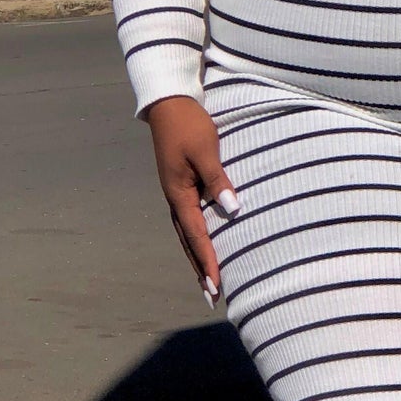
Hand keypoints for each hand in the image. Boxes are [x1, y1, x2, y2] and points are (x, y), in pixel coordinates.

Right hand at [143, 95, 237, 304]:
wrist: (169, 104)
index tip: (217, 284)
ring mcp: (176, 192)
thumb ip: (218, 179)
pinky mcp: (181, 185)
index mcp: (178, 193)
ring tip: (207, 281)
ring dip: (197, 258)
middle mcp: (175, 198)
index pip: (197, 235)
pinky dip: (196, 239)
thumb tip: (232, 209)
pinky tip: (203, 246)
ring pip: (186, 234)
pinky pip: (188, 220)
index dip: (208, 261)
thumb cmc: (189, 124)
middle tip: (212, 296)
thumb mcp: (206, 150)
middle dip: (200, 269)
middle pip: (188, 242)